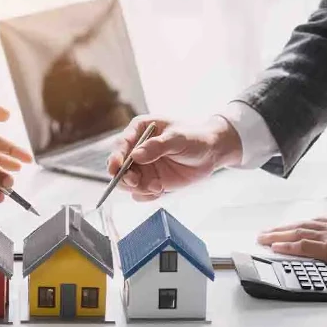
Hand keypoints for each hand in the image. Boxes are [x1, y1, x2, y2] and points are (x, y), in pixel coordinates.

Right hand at [105, 114, 242, 200]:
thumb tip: (135, 156)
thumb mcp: (178, 138)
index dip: (116, 157)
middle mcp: (137, 149)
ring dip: (138, 187)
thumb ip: (157, 146)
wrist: (211, 152)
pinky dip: (147, 195)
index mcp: (139, 130)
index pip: (122, 144)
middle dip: (124, 176)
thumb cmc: (194, 138)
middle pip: (119, 165)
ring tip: (157, 186)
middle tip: (135, 182)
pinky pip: (141, 193)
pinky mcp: (151, 180)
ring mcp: (143, 166)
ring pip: (128, 182)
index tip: (115, 169)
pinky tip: (160, 190)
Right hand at [258, 217, 326, 263]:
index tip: (271, 247)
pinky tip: (298, 223)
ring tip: (272, 230)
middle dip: (277, 234)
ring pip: (305, 224)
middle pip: (299, 232)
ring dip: (286, 227)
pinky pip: (318, 219)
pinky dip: (304, 222)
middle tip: (261, 237)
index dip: (286, 247)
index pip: (303, 246)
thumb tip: (316, 278)